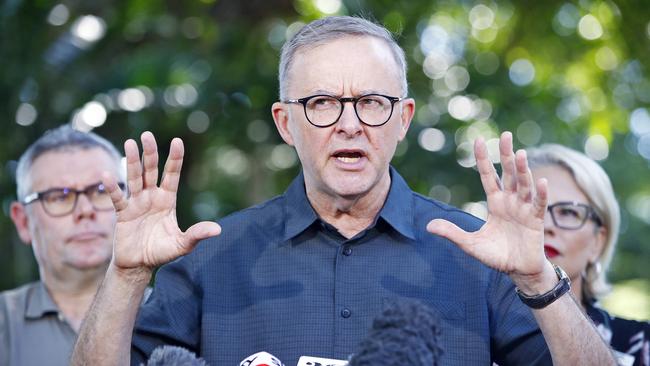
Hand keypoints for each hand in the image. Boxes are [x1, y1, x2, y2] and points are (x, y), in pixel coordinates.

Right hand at [102, 131, 220, 270]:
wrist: (139, 265)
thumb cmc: (161, 252)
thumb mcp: (182, 245)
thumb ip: (196, 235)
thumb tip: (218, 230)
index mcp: (167, 200)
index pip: (171, 175)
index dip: (174, 159)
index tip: (178, 141)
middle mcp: (151, 197)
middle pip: (151, 170)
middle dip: (150, 153)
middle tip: (147, 135)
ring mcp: (136, 203)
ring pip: (134, 178)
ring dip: (132, 161)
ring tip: (130, 143)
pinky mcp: (122, 213)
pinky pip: (117, 198)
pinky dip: (112, 187)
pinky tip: (106, 175)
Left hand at [427, 132, 553, 290]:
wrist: (518, 271)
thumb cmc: (496, 255)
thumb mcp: (470, 244)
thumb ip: (452, 233)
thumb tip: (428, 226)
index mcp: (495, 202)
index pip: (488, 176)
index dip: (484, 159)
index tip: (480, 140)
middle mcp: (510, 201)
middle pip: (508, 173)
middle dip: (506, 154)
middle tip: (505, 135)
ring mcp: (525, 209)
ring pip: (524, 184)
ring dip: (523, 169)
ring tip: (520, 153)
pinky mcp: (536, 221)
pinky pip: (539, 205)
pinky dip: (541, 194)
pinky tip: (540, 182)